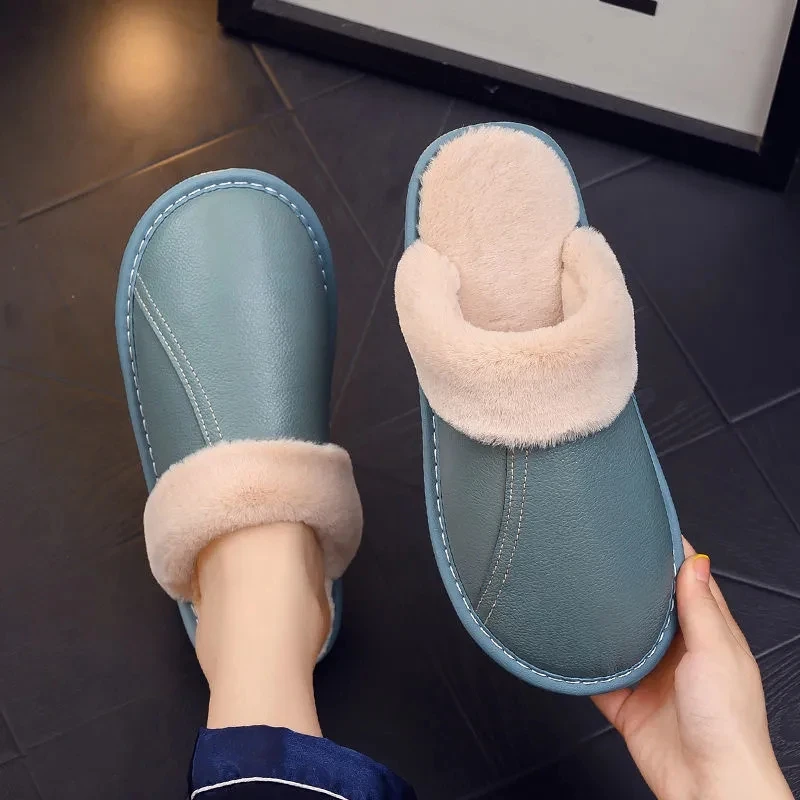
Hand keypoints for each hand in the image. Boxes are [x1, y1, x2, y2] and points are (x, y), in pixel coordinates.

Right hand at [592, 539, 792, 799]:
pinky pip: (597, 676)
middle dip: (630, 585)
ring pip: (619, 638)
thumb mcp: (717, 652)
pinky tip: (571, 646)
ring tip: (582, 594)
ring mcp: (650, 677)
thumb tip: (695, 559)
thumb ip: (700, 607)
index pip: (688, 584)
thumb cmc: (728, 724)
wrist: (708, 786)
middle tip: (606, 557)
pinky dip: (584, 664)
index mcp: (708, 636)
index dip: (671, 557)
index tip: (648, 530)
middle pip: (649, 608)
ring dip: (604, 623)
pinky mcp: (626, 703)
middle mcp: (678, 653)